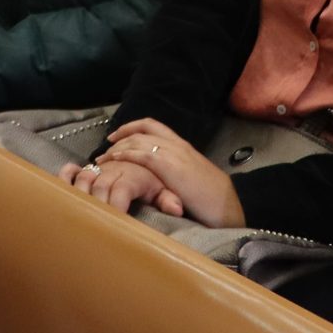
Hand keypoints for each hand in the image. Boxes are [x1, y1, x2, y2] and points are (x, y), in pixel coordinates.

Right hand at [58, 156, 170, 214]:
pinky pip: (73, 169)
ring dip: (81, 194)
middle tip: (96, 226)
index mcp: (134, 176)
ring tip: (80, 213)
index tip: (115, 223)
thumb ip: (168, 198)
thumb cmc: (154, 180)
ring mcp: (100, 168)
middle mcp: (115, 169)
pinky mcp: (89, 168)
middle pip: (99, 187)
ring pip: (84, 178)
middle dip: (96, 207)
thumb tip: (176, 209)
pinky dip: (67, 175)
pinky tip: (69, 188)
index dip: (116, 207)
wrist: (146, 160)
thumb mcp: (166, 189)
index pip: (121, 190)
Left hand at [97, 118, 243, 226]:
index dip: (131, 128)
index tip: (116, 136)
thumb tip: (158, 175)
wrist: (229, 207)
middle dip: (119, 137)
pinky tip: (114, 160)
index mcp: (183, 146)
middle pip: (141, 130)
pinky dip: (125, 155)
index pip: (152, 125)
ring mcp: (174, 154)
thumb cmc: (213, 199)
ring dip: (117, 147)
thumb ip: (175, 170)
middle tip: (105, 149)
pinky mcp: (171, 167)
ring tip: (103, 159)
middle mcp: (177, 145)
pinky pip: (142, 155)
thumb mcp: (192, 177)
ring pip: (138, 140)